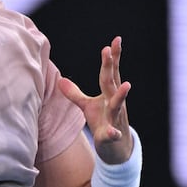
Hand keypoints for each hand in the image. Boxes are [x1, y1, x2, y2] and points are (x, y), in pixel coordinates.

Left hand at [59, 36, 132, 163]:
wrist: (115, 147)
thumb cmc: (102, 121)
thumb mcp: (87, 106)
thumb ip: (74, 93)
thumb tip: (60, 80)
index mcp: (108, 93)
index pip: (110, 72)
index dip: (112, 57)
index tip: (116, 39)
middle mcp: (114, 102)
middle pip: (111, 82)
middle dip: (110, 66)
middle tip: (108, 50)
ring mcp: (115, 118)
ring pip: (118, 105)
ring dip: (121, 95)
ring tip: (126, 85)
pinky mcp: (111, 135)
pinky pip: (113, 134)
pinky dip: (113, 133)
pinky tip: (113, 132)